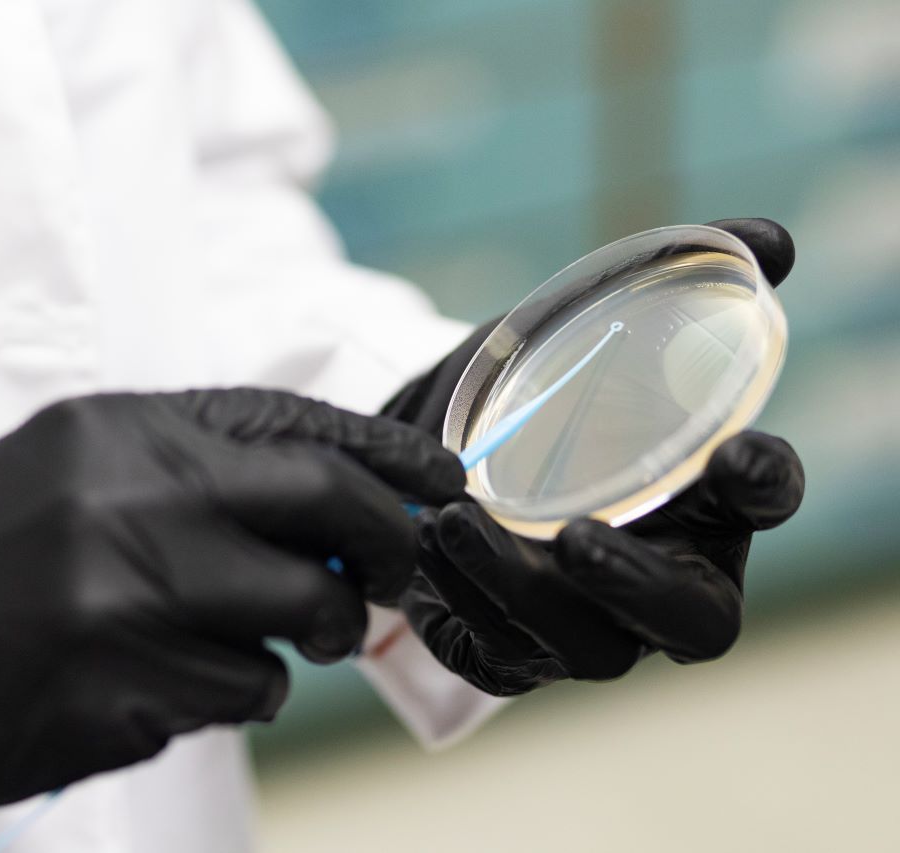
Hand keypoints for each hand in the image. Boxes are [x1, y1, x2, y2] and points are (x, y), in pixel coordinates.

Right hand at [0, 389, 463, 851]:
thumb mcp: (65, 468)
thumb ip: (190, 469)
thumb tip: (331, 496)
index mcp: (117, 428)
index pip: (291, 425)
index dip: (384, 452)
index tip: (444, 480)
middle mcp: (129, 498)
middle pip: (326, 506)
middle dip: (385, 543)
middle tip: (395, 573)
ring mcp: (127, 600)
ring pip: (302, 617)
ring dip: (303, 635)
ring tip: (234, 635)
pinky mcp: (121, 694)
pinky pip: (242, 692)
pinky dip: (229, 689)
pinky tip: (155, 679)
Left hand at [394, 218, 804, 694]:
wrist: (432, 438)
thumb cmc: (530, 386)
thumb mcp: (582, 324)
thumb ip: (674, 276)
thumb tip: (770, 237)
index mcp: (701, 495)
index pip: (763, 500)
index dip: (764, 485)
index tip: (736, 453)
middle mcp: (661, 573)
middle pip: (694, 620)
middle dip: (640, 585)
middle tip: (578, 537)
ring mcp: (593, 625)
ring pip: (587, 647)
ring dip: (519, 588)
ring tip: (453, 521)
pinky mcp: (518, 652)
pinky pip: (504, 655)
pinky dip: (464, 603)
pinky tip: (426, 547)